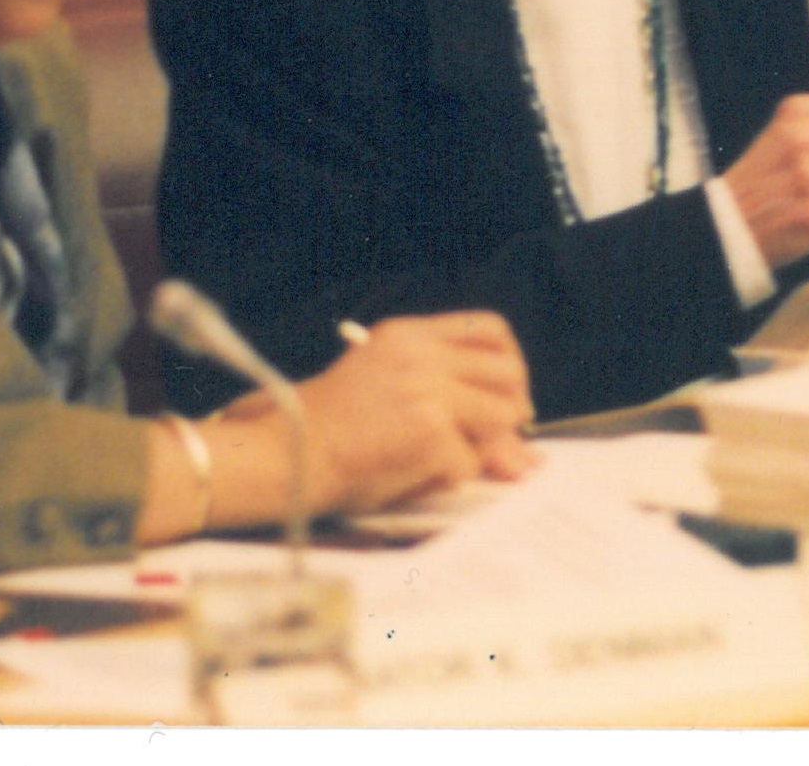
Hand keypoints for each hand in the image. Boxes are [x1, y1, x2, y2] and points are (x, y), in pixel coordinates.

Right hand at [282, 311, 536, 515]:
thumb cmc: (326, 431)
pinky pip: (468, 463)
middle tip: (500, 435)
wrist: (285, 458)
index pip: (489, 329)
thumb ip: (448, 401)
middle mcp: (421, 356)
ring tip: (445, 458)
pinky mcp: (429, 433)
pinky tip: (414, 477)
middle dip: (513, 407)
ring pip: (500, 416)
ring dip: (484, 446)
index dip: (509, 362)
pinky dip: (448, 479)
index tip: (507, 390)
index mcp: (407, 335)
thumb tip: (523, 453)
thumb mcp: (387, 393)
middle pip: (508, 370)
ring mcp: (427, 392)